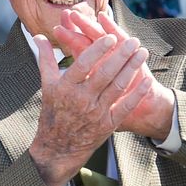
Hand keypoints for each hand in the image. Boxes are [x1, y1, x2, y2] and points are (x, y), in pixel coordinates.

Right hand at [28, 17, 156, 185]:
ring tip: (142, 52)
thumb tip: (38, 36)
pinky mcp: (107, 125)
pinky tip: (147, 79)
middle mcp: (81, 100)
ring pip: (117, 87)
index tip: (110, 36)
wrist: (57, 148)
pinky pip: (125, 107)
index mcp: (65, 88)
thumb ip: (45, 59)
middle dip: (121, 55)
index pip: (83, 64)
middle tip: (133, 40)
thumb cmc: (53, 113)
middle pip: (104, 73)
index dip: (98, 49)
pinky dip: (137, 93)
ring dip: (132, 68)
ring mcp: (95, 113)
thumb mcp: (46, 86)